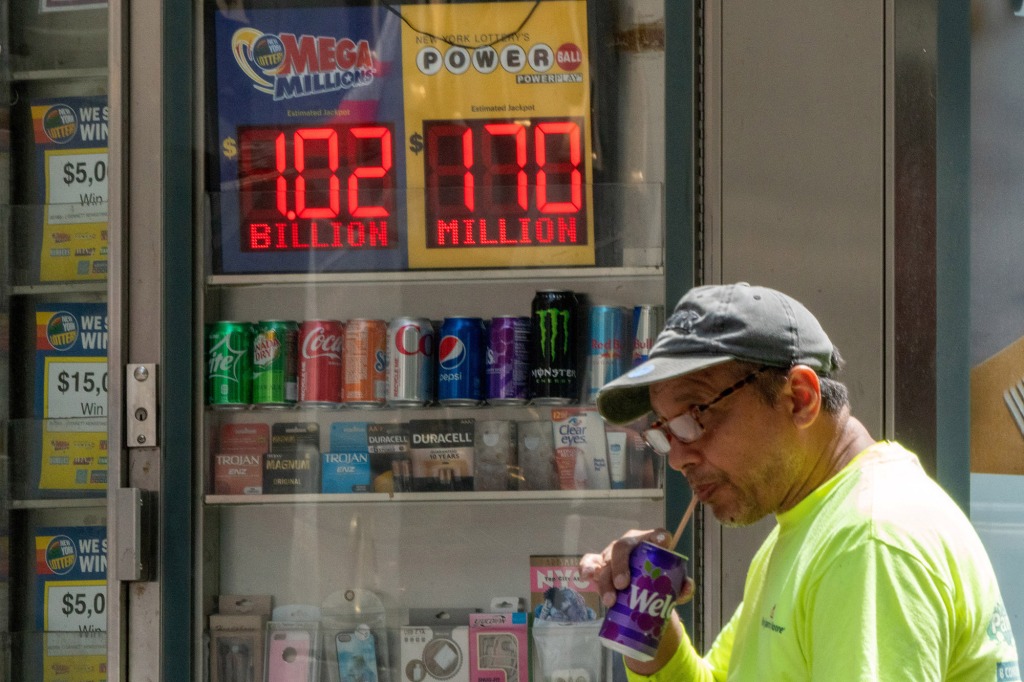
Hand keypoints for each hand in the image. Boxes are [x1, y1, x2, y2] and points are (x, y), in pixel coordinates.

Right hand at [579, 529, 695, 609]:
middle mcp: (631, 544)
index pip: (657, 535)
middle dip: (620, 565)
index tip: (662, 542)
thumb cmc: (658, 583)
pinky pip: (589, 562)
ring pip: (605, 560)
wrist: (640, 591)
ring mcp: (613, 553)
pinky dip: (586, 568)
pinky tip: (585, 577)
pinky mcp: (599, 564)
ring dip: (606, 580)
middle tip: (623, 585)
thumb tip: (688, 588)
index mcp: (651, 543)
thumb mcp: (672, 587)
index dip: (659, 536)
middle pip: (623, 547)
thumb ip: (682, 588)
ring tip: (610, 600)